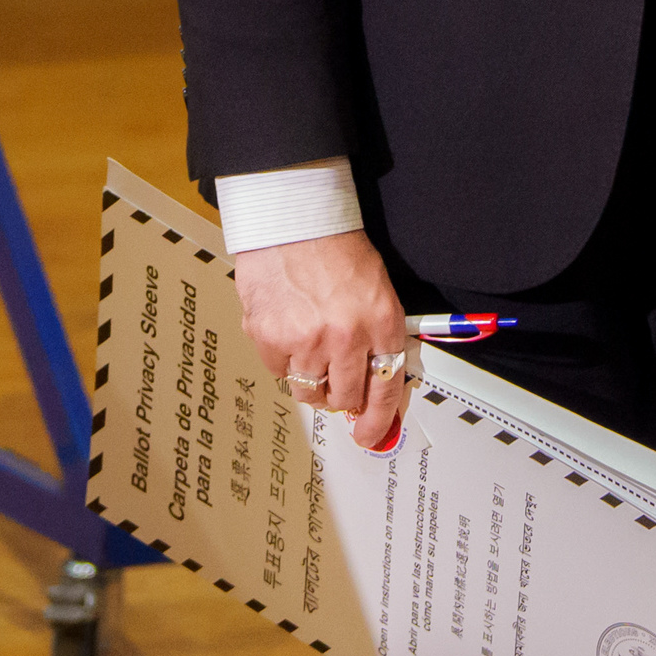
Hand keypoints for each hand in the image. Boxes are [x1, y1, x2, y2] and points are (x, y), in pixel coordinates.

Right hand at [237, 229, 412, 451]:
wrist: (294, 221)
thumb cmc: (336, 249)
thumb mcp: (377, 290)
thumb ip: (377, 336)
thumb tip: (373, 380)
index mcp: (381, 322)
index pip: (386, 387)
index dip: (379, 419)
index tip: (370, 434)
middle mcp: (346, 336)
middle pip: (343, 397)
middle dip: (340, 396)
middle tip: (333, 380)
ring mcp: (305, 340)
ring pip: (307, 390)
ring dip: (310, 377)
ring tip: (308, 345)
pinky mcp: (270, 338)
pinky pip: (278, 371)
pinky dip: (282, 358)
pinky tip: (287, 328)